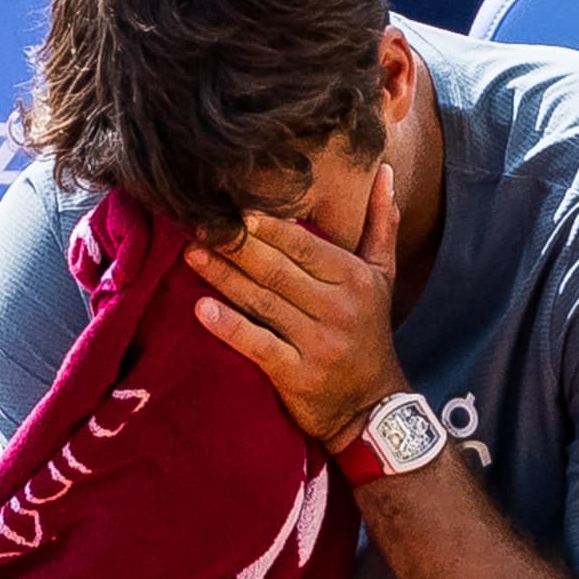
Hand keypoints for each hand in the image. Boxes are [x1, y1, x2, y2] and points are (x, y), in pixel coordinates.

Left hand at [186, 163, 409, 452]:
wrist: (372, 407)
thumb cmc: (369, 332)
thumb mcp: (382, 277)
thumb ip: (381, 224)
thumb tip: (386, 171)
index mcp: (354, 278)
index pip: (303, 245)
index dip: (267, 227)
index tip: (234, 208)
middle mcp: (337, 308)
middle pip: (276, 269)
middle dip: (235, 246)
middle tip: (199, 224)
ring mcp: (317, 344)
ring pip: (262, 302)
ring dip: (223, 277)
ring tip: (192, 254)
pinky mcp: (297, 376)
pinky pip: (258, 345)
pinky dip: (229, 326)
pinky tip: (201, 309)